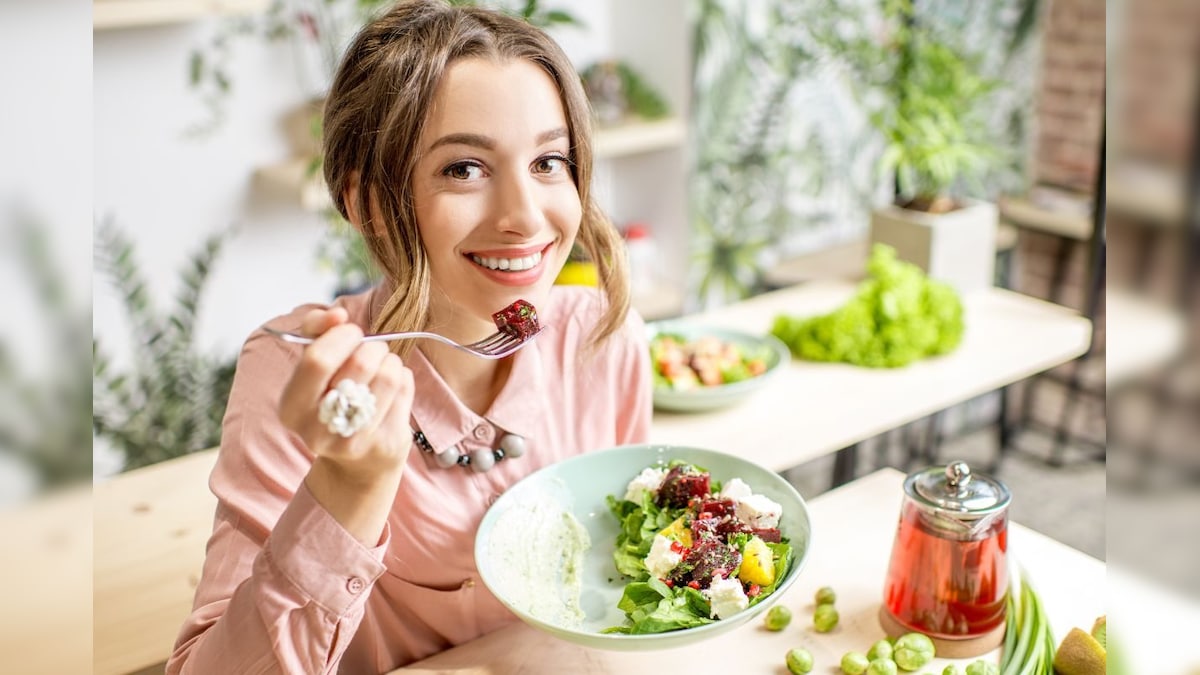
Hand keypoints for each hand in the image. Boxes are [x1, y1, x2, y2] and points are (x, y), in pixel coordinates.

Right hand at [278, 306, 414, 485]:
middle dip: (372, 346)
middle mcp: (318, 431)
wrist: (357, 462)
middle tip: (371, 350)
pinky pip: (405, 389)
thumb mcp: (312, 365)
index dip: (341, 336)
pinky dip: (403, 378)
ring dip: (390, 361)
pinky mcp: (386, 443)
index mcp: (291, 409)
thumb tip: (336, 314)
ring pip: (388, 374)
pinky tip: (392, 388)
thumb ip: (315, 330)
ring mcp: (354, 441)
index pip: (318, 360)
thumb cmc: (333, 398)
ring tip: (382, 367)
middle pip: (360, 364)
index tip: (350, 331)